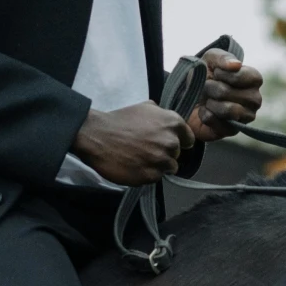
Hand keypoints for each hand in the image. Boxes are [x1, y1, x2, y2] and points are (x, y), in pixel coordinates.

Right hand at [72, 102, 191, 185]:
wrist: (97, 136)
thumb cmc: (119, 120)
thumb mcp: (145, 107)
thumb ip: (162, 115)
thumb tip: (168, 123)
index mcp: (172, 123)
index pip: (188, 139)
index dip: (179, 142)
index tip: (167, 144)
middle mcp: (170, 142)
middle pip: (176, 154)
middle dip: (165, 153)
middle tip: (147, 150)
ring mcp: (160, 160)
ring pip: (169, 168)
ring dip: (158, 166)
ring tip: (141, 159)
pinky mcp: (150, 176)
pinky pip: (155, 178)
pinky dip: (147, 174)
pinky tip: (134, 166)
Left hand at [188, 49, 263, 142]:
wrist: (189, 95)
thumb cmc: (205, 74)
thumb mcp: (210, 59)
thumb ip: (223, 58)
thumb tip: (236, 65)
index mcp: (254, 80)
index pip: (249, 77)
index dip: (226, 74)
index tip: (216, 72)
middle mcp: (254, 100)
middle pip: (229, 93)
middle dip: (211, 88)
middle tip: (207, 87)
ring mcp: (245, 117)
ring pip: (227, 110)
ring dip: (209, 101)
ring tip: (206, 98)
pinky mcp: (231, 131)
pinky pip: (214, 121)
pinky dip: (204, 114)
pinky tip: (205, 110)